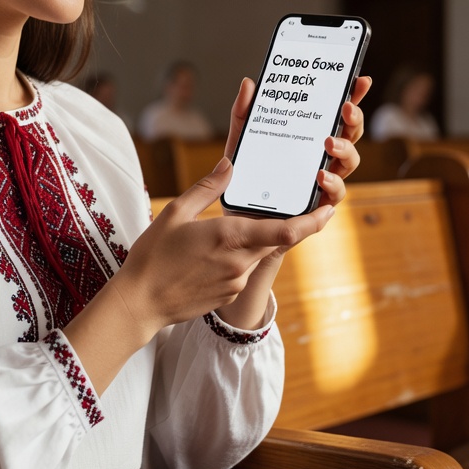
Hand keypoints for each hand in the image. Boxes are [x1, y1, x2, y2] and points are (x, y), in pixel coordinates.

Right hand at [107, 156, 333, 339]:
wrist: (140, 304)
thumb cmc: (153, 256)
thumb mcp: (176, 212)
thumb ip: (207, 188)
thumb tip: (230, 164)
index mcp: (230, 236)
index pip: (285, 231)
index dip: (312, 222)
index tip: (328, 210)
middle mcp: (240, 262)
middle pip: (274, 239)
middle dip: (278, 224)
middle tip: (271, 207)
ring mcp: (236, 282)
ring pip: (255, 254)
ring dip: (248, 242)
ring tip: (214, 236)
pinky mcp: (228, 295)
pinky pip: (241, 271)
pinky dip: (234, 259)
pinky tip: (205, 256)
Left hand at [214, 75, 372, 327]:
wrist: (235, 226)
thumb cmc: (244, 182)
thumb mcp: (240, 143)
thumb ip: (243, 114)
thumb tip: (249, 83)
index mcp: (310, 142)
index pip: (337, 115)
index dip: (352, 96)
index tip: (360, 79)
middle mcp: (324, 162)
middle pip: (351, 137)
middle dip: (353, 120)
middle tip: (344, 108)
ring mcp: (323, 186)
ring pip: (349, 166)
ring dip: (344, 151)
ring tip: (329, 143)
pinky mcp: (316, 211)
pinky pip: (332, 199)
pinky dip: (331, 187)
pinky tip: (321, 177)